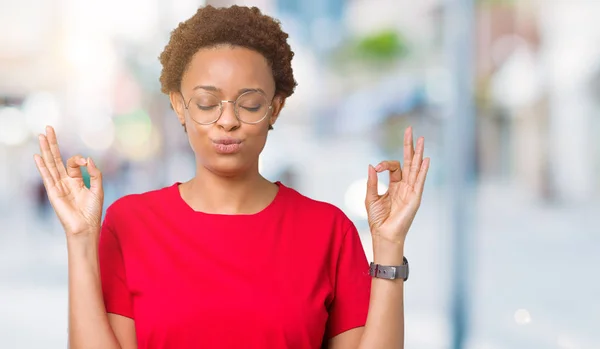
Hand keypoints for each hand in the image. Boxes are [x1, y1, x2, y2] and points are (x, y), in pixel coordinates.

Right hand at [33, 126, 103, 236]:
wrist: (86, 227)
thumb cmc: (92, 211)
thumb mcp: (98, 189)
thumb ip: (95, 174)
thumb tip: (89, 159)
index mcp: (76, 180)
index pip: (73, 162)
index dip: (80, 159)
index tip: (86, 162)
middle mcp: (65, 181)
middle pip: (56, 159)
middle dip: (52, 144)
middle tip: (48, 128)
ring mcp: (58, 186)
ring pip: (50, 164)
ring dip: (45, 150)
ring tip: (41, 136)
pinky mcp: (54, 193)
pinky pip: (47, 177)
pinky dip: (42, 167)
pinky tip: (37, 156)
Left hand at [365, 126, 429, 245]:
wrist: (383, 235)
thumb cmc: (378, 219)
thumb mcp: (371, 197)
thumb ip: (372, 182)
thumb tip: (371, 165)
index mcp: (395, 185)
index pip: (393, 167)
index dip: (384, 164)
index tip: (376, 168)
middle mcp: (405, 186)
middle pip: (409, 161)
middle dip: (409, 146)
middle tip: (410, 129)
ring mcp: (411, 191)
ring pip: (416, 168)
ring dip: (418, 153)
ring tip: (421, 139)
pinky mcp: (415, 198)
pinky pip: (419, 181)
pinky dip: (423, 170)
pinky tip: (425, 159)